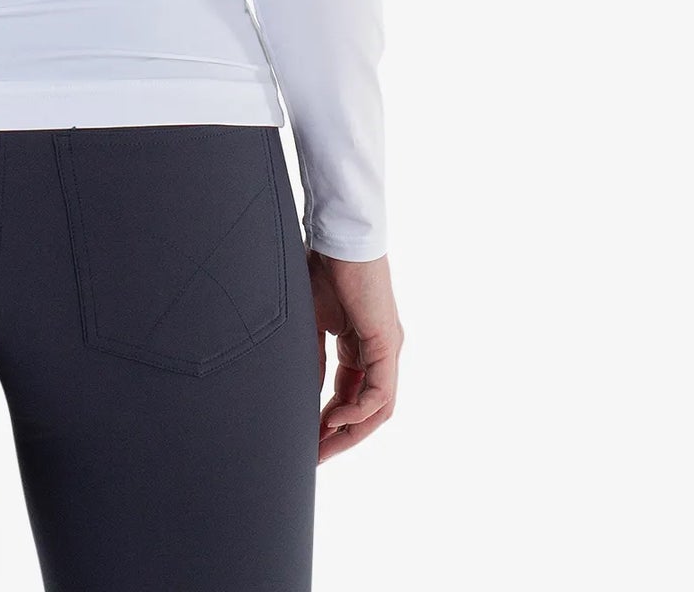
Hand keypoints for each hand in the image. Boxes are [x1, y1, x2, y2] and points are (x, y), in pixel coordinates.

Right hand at [307, 249, 401, 461]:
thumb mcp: (311, 322)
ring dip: (352, 433)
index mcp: (361, 345)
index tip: (307, 442)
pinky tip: (333, 417)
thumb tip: (307, 391)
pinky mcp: (386, 343)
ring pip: (378, 409)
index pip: (350, 396)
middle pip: (368, 411)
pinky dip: (358, 411)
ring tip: (322, 448)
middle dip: (341, 437)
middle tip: (315, 458)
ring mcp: (386, 348)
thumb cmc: (320, 267)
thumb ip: (313, 358)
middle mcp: (380, 351)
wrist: (336, 235)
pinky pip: (379, 392)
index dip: (329, 422)